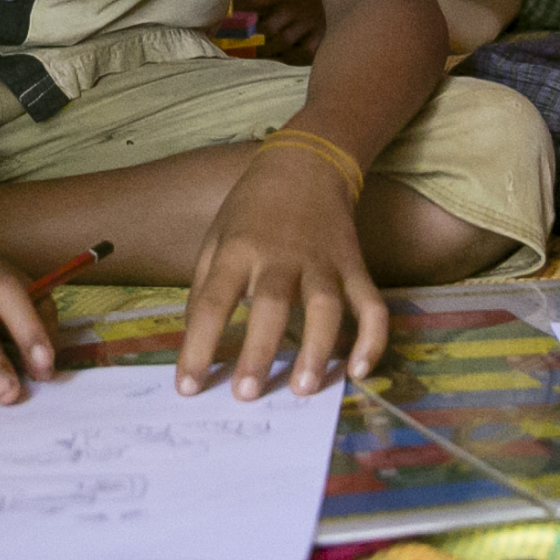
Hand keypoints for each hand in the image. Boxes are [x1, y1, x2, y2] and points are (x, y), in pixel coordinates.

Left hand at [176, 143, 385, 400]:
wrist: (307, 164)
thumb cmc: (253, 208)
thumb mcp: (217, 236)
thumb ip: (204, 286)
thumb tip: (193, 339)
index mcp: (238, 251)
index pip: (213, 302)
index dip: (197, 346)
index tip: (187, 387)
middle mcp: (281, 257)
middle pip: (271, 305)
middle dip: (259, 351)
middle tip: (245, 395)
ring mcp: (323, 262)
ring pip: (325, 306)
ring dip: (317, 348)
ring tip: (305, 389)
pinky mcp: (355, 266)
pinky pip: (371, 304)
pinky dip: (372, 337)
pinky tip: (359, 370)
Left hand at [239, 0, 326, 55]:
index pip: (253, 2)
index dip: (240, 5)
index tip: (236, 7)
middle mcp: (292, 10)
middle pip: (266, 27)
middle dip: (257, 30)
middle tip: (249, 32)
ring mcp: (308, 24)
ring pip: (284, 41)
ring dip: (272, 45)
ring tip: (265, 48)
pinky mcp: (324, 32)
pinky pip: (308, 50)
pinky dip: (299, 53)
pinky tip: (294, 53)